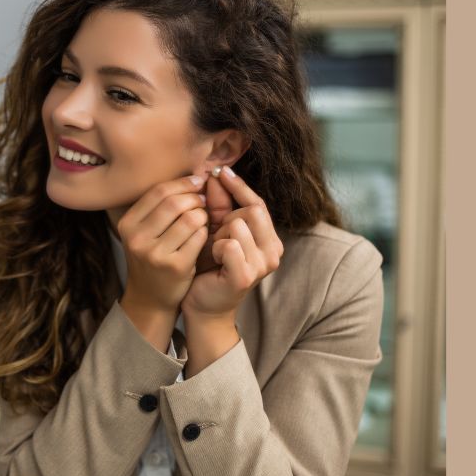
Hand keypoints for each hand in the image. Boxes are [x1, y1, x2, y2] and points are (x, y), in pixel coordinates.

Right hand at [117, 174, 209, 348]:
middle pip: (175, 202)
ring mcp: (155, 253)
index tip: (198, 182)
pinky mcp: (175, 266)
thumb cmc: (152, 257)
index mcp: (128, 223)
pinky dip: (205, 231)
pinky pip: (199, 236)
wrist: (150, 297)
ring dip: (203, 215)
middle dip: (195, 197)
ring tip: (203, 219)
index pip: (159, 191)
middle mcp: (137, 238)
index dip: (183, 183)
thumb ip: (160, 205)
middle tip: (203, 201)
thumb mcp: (144, 231)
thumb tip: (194, 174)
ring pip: (190, 218)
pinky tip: (203, 235)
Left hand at [182, 168, 283, 319]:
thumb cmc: (209, 267)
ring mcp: (262, 265)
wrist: (203, 305)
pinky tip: (212, 259)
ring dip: (218, 235)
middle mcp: (273, 251)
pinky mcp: (246, 276)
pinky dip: (216, 248)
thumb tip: (215, 174)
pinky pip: (229, 244)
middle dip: (226, 218)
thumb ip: (219, 205)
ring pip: (238, 226)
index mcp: (270, 239)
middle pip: (250, 211)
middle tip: (214, 235)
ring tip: (213, 251)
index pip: (258, 203)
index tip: (219, 171)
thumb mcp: (216, 231)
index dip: (238, 186)